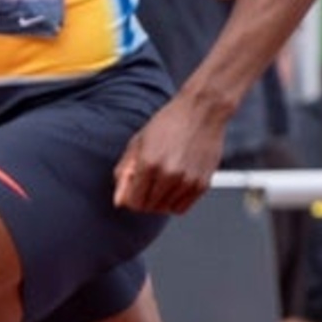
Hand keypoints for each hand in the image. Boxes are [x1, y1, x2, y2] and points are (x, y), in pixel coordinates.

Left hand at [113, 93, 224, 212]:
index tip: (134, 187)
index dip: (129, 197)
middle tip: (149, 180)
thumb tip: (119, 201)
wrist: (202, 111)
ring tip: (163, 179)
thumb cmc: (169, 123)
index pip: (133, 202)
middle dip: (144, 198)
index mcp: (149, 164)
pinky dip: (176, 201)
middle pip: (148, 207)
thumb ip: (125, 173)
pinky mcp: (203, 184)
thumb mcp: (138, 143)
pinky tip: (176, 184)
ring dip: (160, 200)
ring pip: (165, 209)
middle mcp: (169, 175)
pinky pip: (182, 208)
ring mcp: (188, 181)